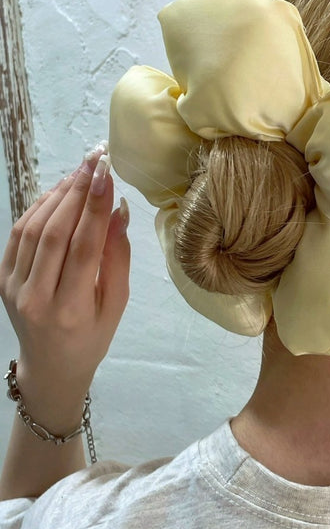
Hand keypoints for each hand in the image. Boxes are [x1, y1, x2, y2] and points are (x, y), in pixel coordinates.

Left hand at [0, 146, 129, 433]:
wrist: (51, 367)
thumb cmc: (93, 337)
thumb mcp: (117, 304)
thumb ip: (118, 258)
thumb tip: (119, 210)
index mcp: (71, 309)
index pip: (83, 247)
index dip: (96, 207)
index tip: (109, 174)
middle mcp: (36, 297)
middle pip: (54, 232)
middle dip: (77, 192)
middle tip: (96, 162)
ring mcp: (13, 287)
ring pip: (32, 228)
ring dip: (57, 195)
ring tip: (80, 173)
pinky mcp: (2, 278)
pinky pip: (18, 235)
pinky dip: (37, 208)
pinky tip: (58, 193)